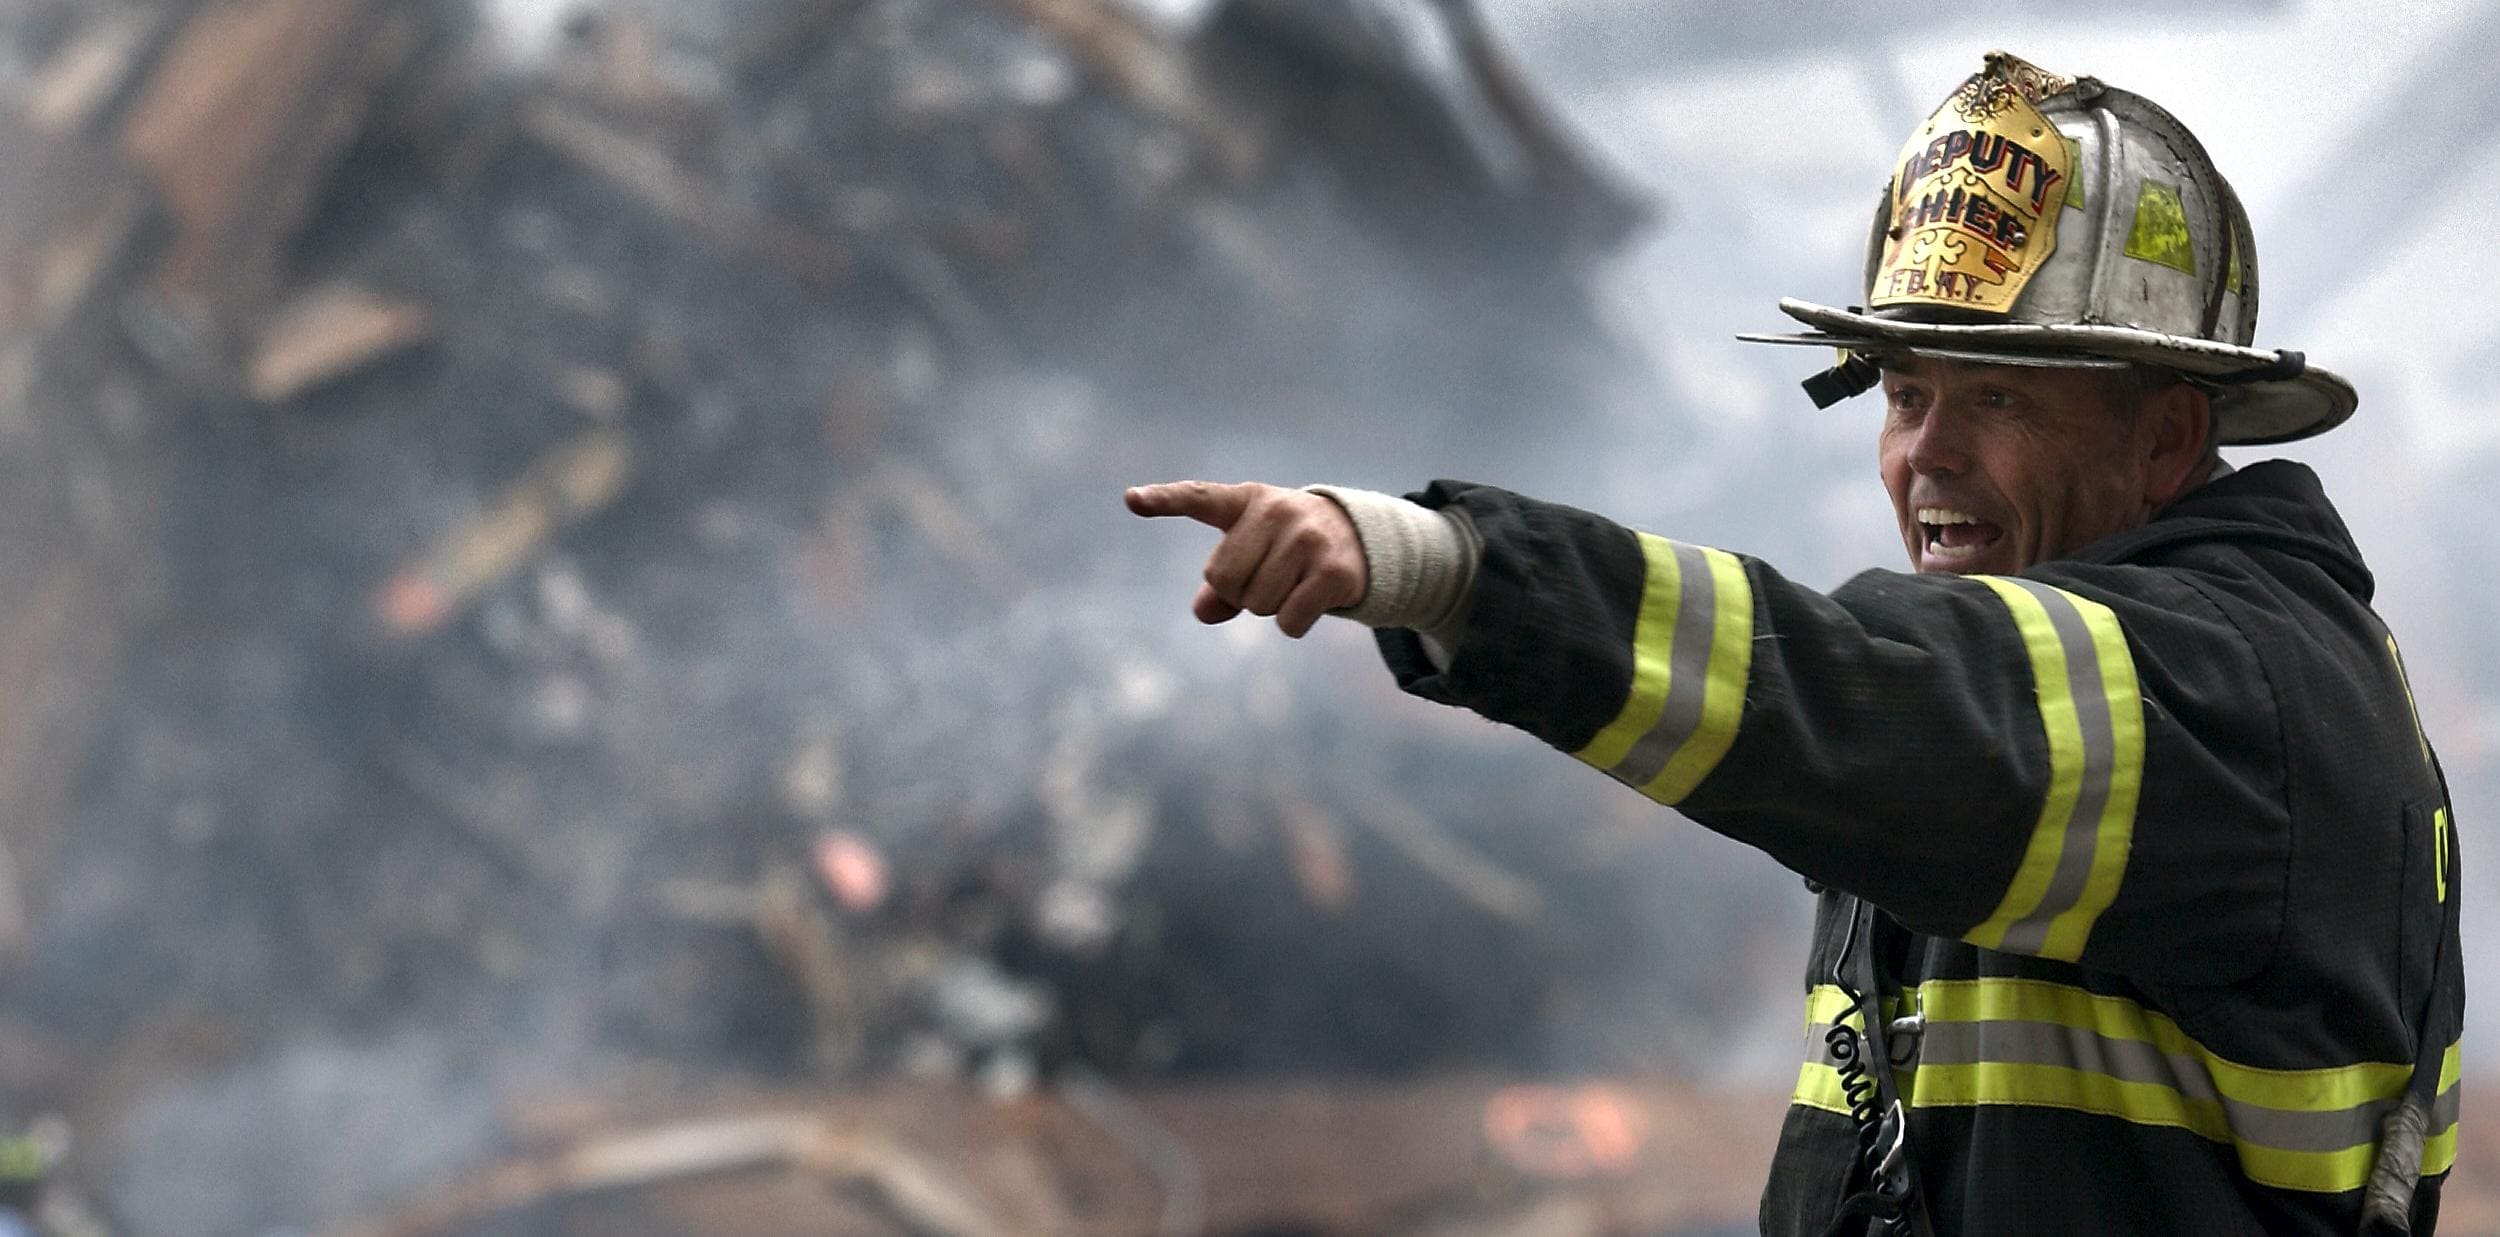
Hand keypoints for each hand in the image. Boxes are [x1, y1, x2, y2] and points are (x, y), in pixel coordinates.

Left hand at [1126, 481, 1367, 637]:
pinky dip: (1294, 624)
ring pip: (1256, 604)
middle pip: (1223, 579)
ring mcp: (1307, 539)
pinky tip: (1312, 600)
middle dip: (1241, 592)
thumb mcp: (1252, 552)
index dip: (1163, 500)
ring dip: (1271, 606)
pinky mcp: (1333, 571)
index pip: (1197, 497)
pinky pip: (1288, 621)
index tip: (1130, 499)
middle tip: (1269, 575)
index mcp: (1246, 501)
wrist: (1362, 539)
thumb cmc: (1289, 546)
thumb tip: (1204, 612)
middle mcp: (1276, 511)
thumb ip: (1220, 583)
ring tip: (1295, 581)